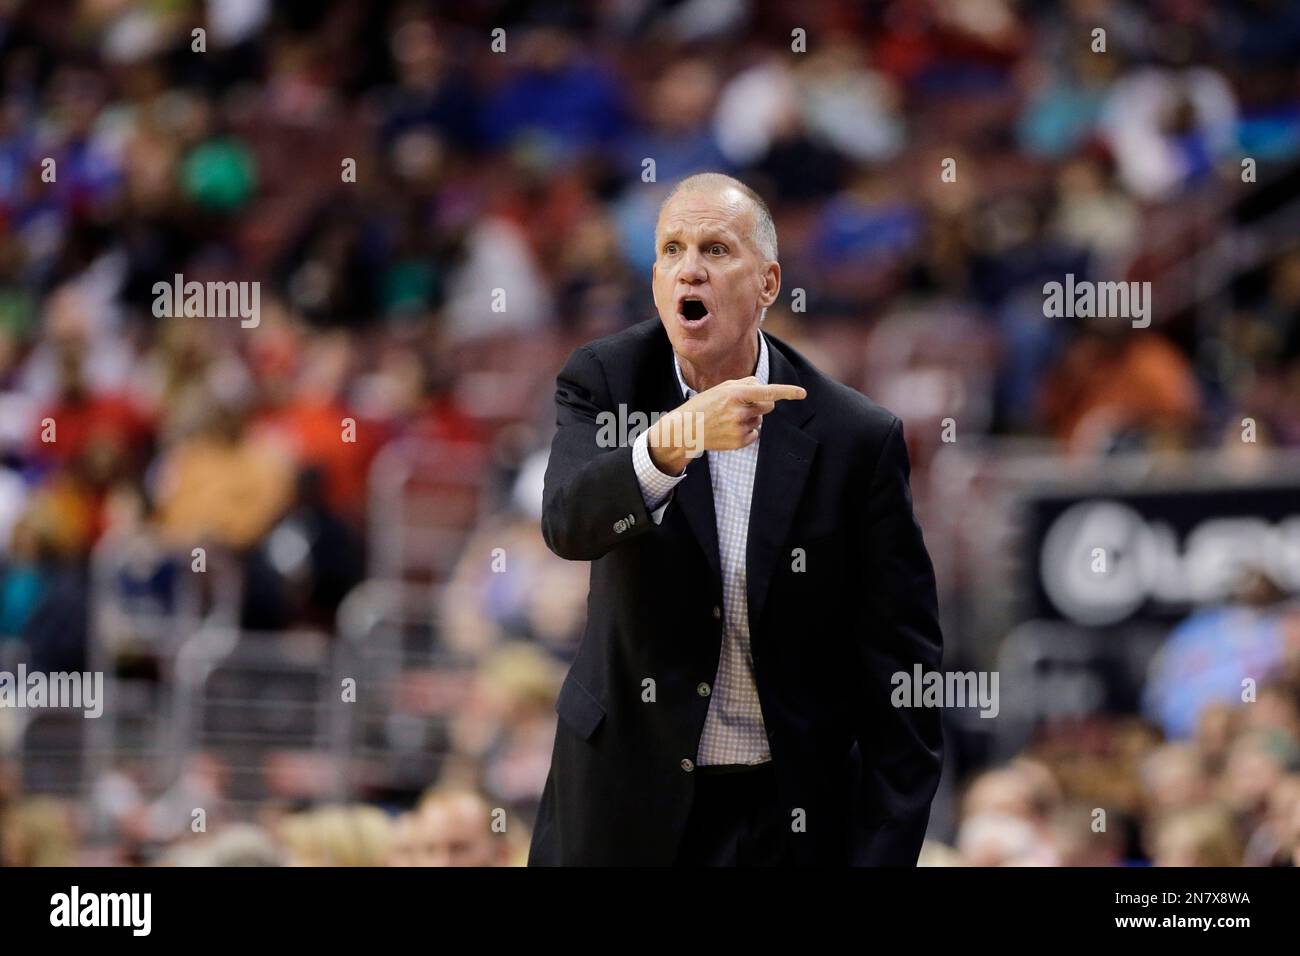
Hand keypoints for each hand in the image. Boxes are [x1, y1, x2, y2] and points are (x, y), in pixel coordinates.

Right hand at [646, 376, 806, 475]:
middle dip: (761, 404)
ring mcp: (740, 427)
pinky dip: (747, 431)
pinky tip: (729, 430)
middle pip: (768, 406)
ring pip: (759, 419)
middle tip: (742, 405)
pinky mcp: (740, 441)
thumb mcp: (722, 388)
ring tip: (728, 419)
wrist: (686, 430)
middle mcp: (740, 411)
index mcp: (736, 394)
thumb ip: (745, 384)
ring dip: (750, 417)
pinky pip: (754, 433)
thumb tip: (763, 387)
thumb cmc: (705, 405)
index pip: (768, 391)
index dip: (787, 392)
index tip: (802, 393)